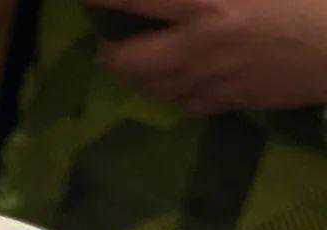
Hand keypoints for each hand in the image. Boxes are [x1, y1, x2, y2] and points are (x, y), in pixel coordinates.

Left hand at [96, 0, 326, 112]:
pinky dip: (175, 93)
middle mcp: (200, 47)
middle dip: (112, 53)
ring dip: (139, 76)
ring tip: (138, 62)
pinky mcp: (234, 101)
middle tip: (109, 41)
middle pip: (130, 64)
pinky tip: (180, 80)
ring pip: (155, 90)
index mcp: (207, 2)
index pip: (135, 1)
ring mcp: (215, 80)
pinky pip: (187, 105)